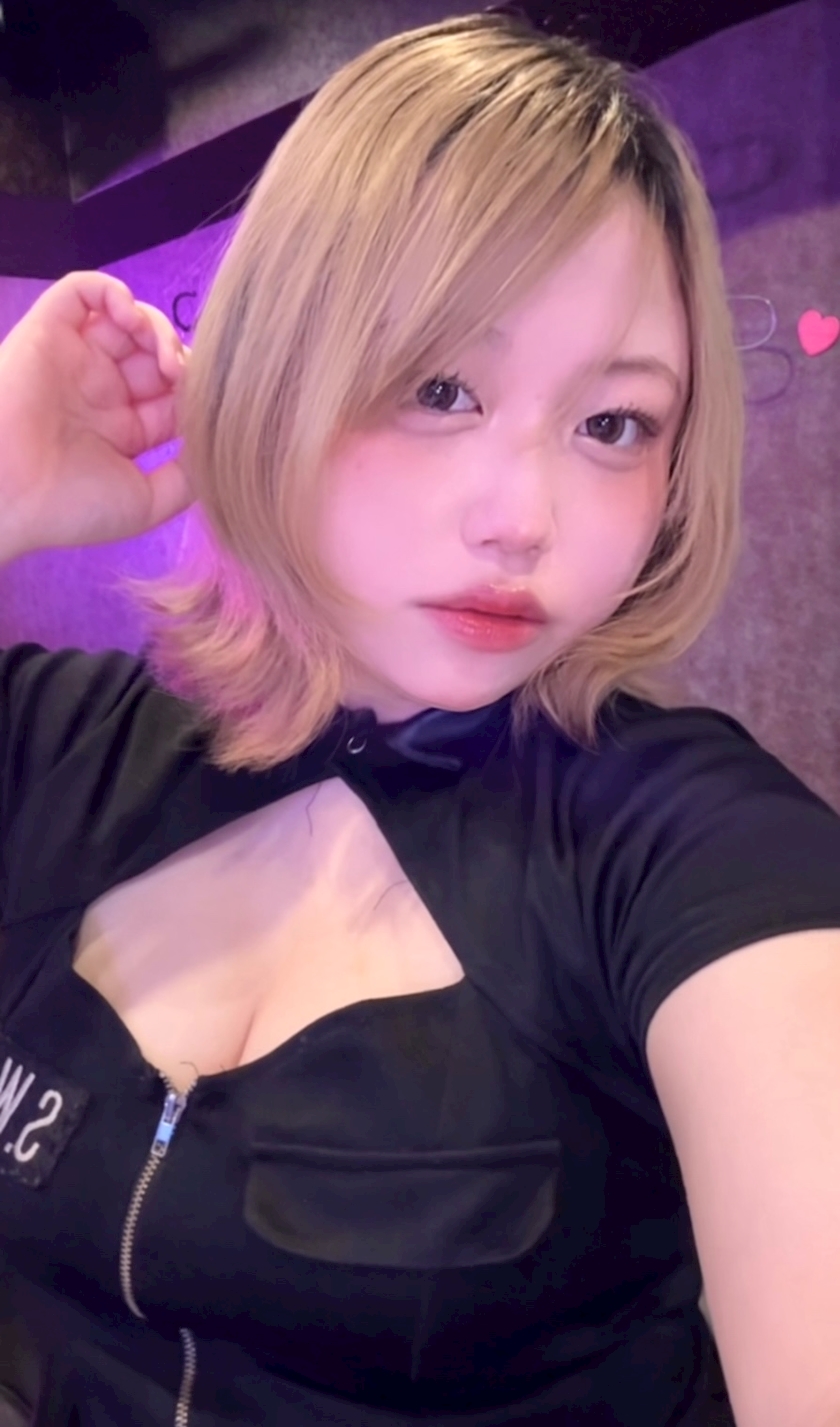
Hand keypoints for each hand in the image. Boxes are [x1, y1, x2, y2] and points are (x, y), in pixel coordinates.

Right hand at [0, 270, 193, 560]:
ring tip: (159, 353)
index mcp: (122, 431)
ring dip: (155, 326)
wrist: (5, 492)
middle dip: (179, 357)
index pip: (173, 394)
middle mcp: (99, 391)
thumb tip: (217, 449)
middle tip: (181, 375)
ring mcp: (74, 359)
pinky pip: (81, 290)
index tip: (208, 402)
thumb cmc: (69, 506)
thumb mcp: (145, 503)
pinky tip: (129, 317)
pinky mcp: (48, 331)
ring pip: (126, 319)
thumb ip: (186, 478)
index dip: (196, 390)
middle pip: (155, 353)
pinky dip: (111, 291)